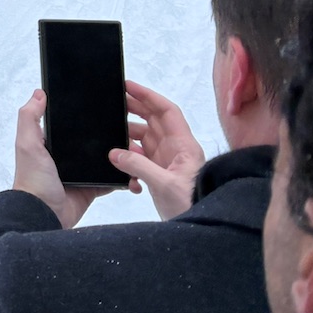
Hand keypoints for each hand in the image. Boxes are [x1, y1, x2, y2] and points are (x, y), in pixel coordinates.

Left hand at [12, 89, 133, 228]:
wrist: (44, 214)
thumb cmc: (32, 179)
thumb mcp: (27, 144)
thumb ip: (29, 118)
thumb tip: (39, 93)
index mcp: (52, 143)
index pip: (70, 124)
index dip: (83, 115)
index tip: (103, 103)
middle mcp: (68, 156)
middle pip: (92, 141)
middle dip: (108, 134)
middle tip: (130, 125)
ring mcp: (82, 172)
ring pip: (106, 159)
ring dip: (119, 154)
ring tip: (136, 145)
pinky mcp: (93, 188)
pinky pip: (112, 180)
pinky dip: (123, 176)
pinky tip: (134, 168)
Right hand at [109, 81, 206, 219]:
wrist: (202, 226)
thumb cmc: (191, 201)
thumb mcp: (164, 183)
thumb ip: (138, 166)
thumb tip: (114, 152)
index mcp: (183, 145)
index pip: (167, 111)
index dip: (148, 96)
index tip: (127, 86)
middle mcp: (175, 149)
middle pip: (154, 121)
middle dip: (134, 110)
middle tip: (111, 103)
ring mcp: (167, 161)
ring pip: (145, 139)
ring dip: (128, 137)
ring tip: (109, 136)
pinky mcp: (160, 175)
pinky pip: (141, 159)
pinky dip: (129, 160)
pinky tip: (121, 169)